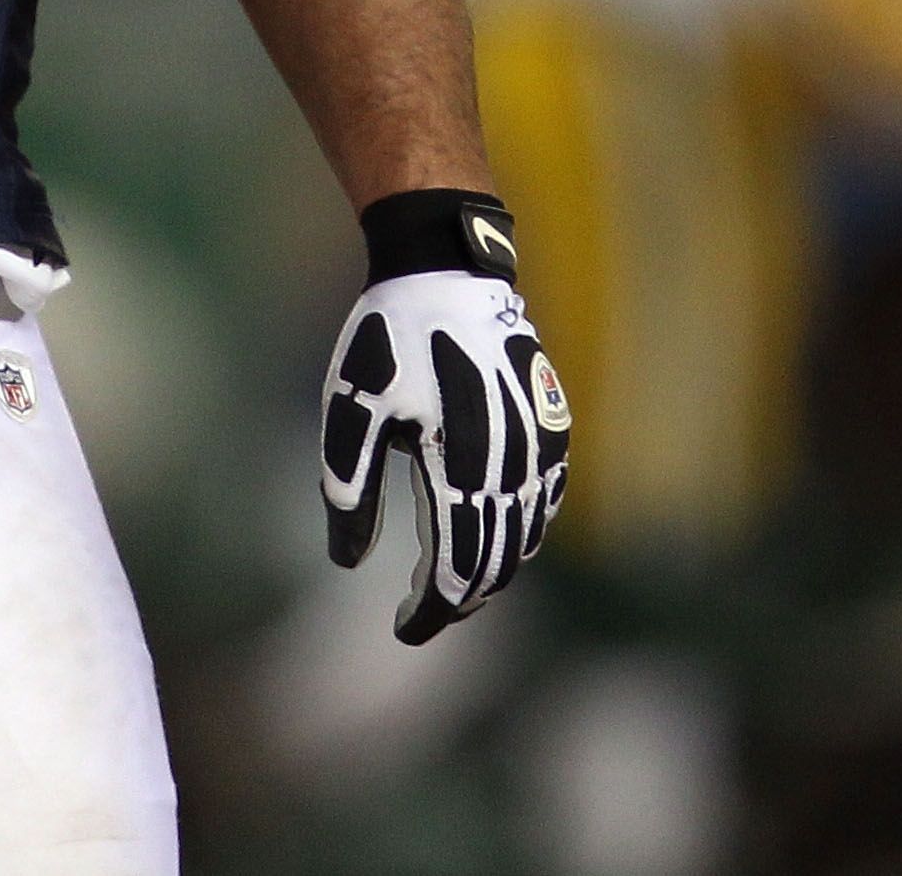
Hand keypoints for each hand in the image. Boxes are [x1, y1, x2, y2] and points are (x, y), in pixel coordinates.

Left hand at [317, 192, 570, 643]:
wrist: (449, 272)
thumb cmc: (389, 340)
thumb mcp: (352, 412)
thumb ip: (349, 491)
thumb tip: (349, 562)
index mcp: (459, 466)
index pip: (457, 567)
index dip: (433, 609)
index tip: (404, 629)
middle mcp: (511, 464)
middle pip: (496, 560)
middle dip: (461, 597)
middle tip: (424, 615)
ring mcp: (540, 445)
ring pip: (526, 534)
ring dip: (494, 568)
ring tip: (455, 586)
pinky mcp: (551, 423)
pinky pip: (545, 499)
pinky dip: (523, 532)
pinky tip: (497, 536)